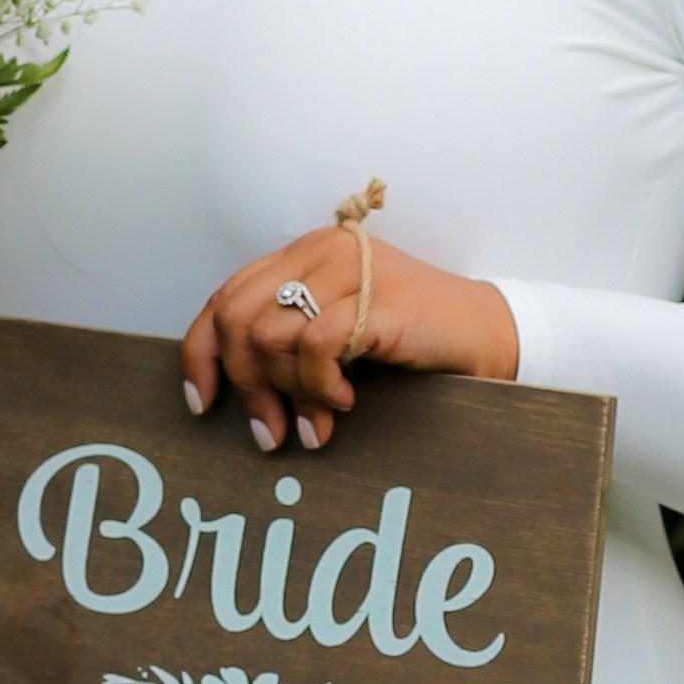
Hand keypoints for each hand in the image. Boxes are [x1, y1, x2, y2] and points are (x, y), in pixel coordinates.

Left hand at [181, 228, 518, 453]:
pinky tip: (345, 400)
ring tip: (317, 422)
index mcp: (303, 254)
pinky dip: (319, 385)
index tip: (202, 403)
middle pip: (237, 318)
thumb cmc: (407, 339)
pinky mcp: (376, 298)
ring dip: (288, 393)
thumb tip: (238, 394)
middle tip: (269, 432)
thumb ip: (287, 344)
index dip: (201, 353)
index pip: (225, 297)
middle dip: (246, 385)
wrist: (482, 333)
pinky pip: (315, 345)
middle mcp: (321, 251)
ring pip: (271, 334)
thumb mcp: (334, 335)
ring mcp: (350, 269)